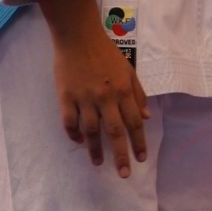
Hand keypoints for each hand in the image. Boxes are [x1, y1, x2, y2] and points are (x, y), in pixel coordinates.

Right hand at [34, 0, 150, 177]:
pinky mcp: (65, 97)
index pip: (134, 122)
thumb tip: (146, 117)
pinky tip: (78, 142)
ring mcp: (84, 98)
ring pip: (90, 132)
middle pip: (114, 132)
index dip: (139, 142)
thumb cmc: (105, 52)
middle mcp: (105, 97)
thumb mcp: (128, 69)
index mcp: (123, 90)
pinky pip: (69, 123)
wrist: (77, 36)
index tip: (141, 158)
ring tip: (99, 164)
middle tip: (124, 174)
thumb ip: (137, 93)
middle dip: (121, 155)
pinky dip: (73, 135)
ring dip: (95, 150)